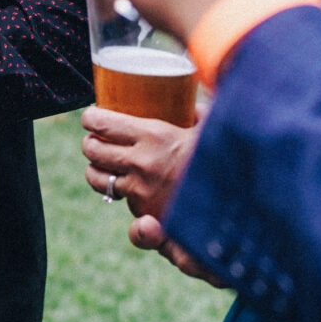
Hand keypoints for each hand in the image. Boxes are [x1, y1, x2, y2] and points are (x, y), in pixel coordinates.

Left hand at [84, 107, 227, 284]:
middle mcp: (140, 163)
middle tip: (95, 139)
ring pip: (98, 179)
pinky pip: (122, 200)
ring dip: (96, 170)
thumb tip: (198, 109)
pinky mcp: (143, 212)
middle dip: (90, 143)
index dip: (92, 118)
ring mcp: (139, 191)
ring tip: (102, 165)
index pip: (104, 123)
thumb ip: (202, 116)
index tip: (91, 117)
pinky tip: (133, 186)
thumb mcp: (213, 131)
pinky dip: (123, 193)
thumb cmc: (222, 164)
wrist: (230, 210)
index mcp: (153, 136)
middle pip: (93, 150)